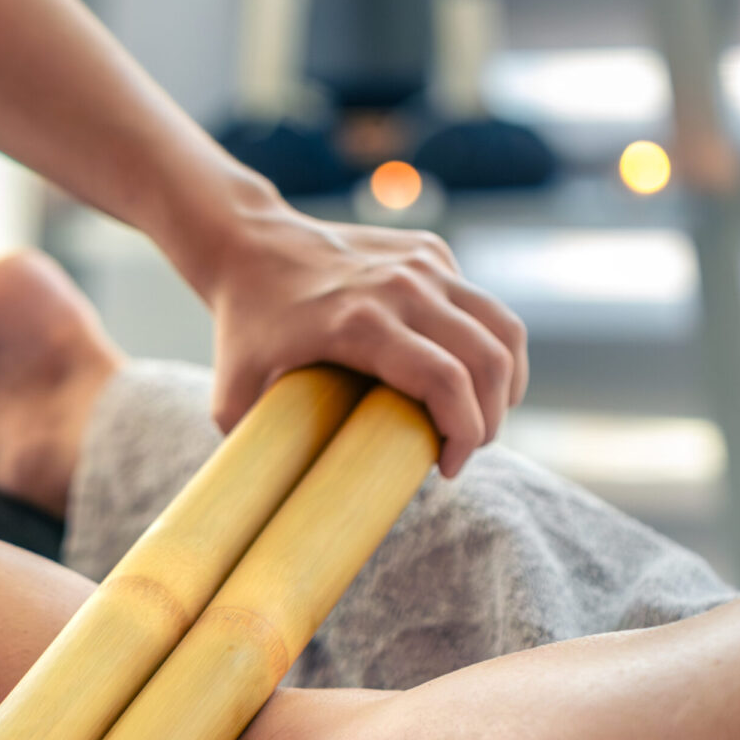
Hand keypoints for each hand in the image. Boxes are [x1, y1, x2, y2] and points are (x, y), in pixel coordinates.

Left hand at [209, 207, 527, 477]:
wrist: (249, 239)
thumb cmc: (242, 321)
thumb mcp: (231, 388)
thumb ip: (248, 445)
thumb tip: (268, 501)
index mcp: (360, 322)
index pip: (445, 380)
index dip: (464, 432)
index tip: (448, 467)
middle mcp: (402, 287)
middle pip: (488, 360)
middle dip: (491, 419)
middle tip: (467, 449)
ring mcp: (422, 263)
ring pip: (503, 328)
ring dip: (508, 381)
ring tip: (487, 417)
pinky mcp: (430, 251)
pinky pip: (482, 304)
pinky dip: (488, 344)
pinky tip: (468, 373)